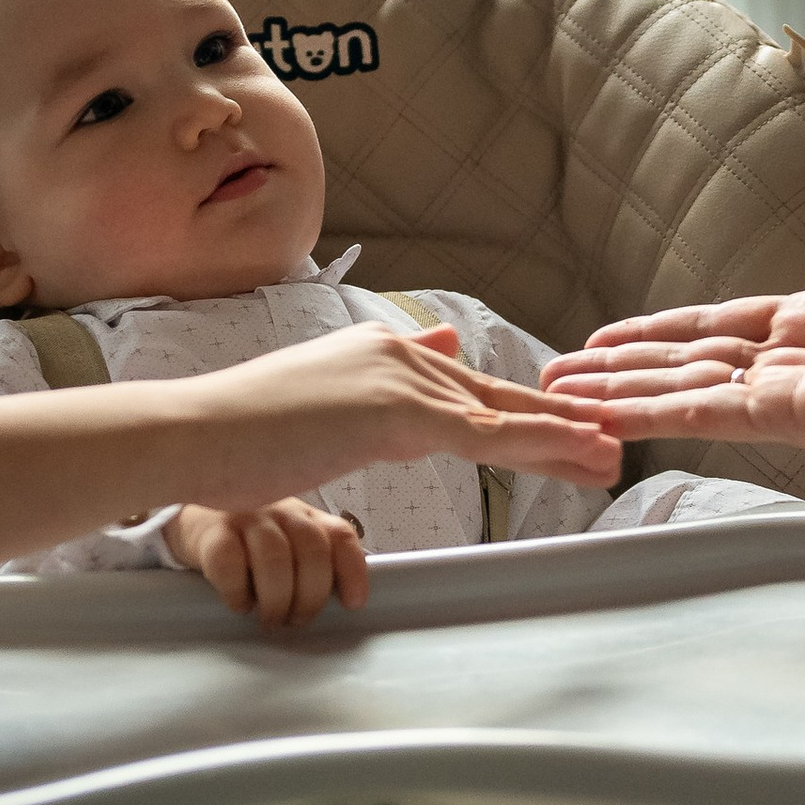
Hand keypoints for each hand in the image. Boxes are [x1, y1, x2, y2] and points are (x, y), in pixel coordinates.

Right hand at [160, 322, 620, 513]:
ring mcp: (398, 378)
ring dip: (563, 437)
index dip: (523, 415)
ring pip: (500, 413)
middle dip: (560, 426)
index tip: (569, 433)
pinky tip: (574, 452)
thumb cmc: (240, 434)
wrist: (192, 434)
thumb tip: (439, 346)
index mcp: (382, 354)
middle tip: (612, 446)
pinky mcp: (394, 412)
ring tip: (611, 458)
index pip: (468, 391)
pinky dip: (535, 441)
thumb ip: (382, 381)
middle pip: (497, 398)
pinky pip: (481, 433)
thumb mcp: (321, 398)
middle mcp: (399, 354)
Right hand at [166, 495, 367, 626]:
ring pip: (274, 556)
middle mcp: (281, 511)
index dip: (353, 572)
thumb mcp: (288, 545)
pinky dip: (239, 592)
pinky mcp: (212, 533)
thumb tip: (342, 603)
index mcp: (306, 517)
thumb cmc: (249, 545)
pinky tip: (240, 605)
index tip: (353, 605)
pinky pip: (230, 563)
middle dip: (310, 596)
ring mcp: (246, 517)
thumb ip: (314, 564)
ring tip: (271, 619)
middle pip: (312, 550)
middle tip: (296, 620)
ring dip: (277, 599)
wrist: (193, 525)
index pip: (340, 536)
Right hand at [545, 163, 804, 475]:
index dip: (664, 330)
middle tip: (562, 375)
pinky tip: (600, 414)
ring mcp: (791, 392)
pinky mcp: (791, 416)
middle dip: (621, 368)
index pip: (724, 324)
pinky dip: (650, 413)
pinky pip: (706, 412)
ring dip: (619, 391)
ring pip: (683, 388)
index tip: (615, 336)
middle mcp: (799, 361)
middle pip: (688, 361)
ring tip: (559, 394)